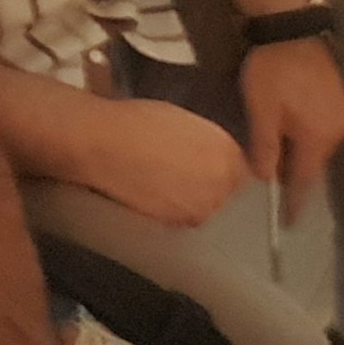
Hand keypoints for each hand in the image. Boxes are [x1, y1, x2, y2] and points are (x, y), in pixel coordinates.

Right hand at [86, 98, 248, 226]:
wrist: (104, 143)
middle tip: (178, 172)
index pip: (239, 170)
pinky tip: (151, 193)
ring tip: (162, 183)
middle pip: (224, 192)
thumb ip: (208, 143)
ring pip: (203, 208)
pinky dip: (170, 210)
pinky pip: (181, 219)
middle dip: (207, 185)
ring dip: (190, 201)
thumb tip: (209, 156)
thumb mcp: (184, 120)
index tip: (202, 164)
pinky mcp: (176, 224)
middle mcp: (222, 183)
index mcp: (227, 152)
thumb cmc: (136, 122)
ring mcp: (200, 207)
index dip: (218, 167)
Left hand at [240, 36, 343, 223]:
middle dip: (297, 177)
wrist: (290, 27)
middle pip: (315, 163)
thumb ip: (264, 147)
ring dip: (302, 156)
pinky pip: (323, 129)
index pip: (306, 180)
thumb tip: (266, 179)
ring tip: (282, 164)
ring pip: (319, 146)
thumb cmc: (272, 71)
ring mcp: (342, 112)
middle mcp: (337, 130)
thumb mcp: (261, 111)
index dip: (296, 203)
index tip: (289, 224)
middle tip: (278, 191)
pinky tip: (292, 136)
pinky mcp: (339, 97)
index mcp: (318, 137)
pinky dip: (307, 138)